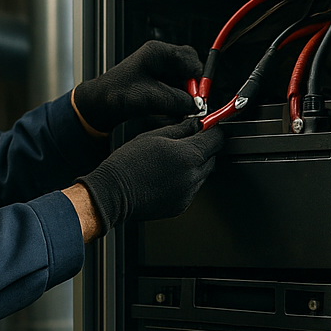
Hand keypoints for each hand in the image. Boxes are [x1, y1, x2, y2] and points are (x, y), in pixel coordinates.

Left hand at [72, 41, 200, 134]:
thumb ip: (175, 100)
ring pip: (184, 81)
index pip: (190, 59)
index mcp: (157, 52)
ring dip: (185, 97)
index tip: (199, 98)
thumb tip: (196, 105)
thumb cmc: (115, 95)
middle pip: (189, 69)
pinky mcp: (158, 82)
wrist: (99, 105)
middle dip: (192, 88)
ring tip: (178, 110)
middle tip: (191, 105)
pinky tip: (171, 111)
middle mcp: (160, 58)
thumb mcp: (148, 98)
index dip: (197, 80)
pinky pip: (176, 89)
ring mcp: (159, 70)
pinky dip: (177, 101)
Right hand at [78, 119, 225, 231]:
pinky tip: (168, 176)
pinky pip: (192, 189)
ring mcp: (188, 193)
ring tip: (172, 161)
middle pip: (213, 157)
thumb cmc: (128, 164)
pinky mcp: (181, 205)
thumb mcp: (154, 136)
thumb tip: (197, 124)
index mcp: (189, 155)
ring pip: (203, 174)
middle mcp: (192, 176)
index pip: (217, 138)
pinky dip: (186, 181)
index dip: (213, 130)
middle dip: (204, 148)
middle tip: (187, 142)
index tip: (208, 127)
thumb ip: (182, 129)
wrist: (114, 192)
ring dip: (195, 165)